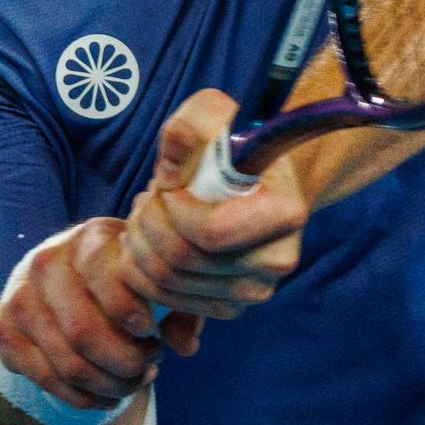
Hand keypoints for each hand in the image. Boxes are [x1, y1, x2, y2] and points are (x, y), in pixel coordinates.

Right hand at [0, 216, 180, 411]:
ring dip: (111, 386)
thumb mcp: (148, 277)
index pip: (103, 275)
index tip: (150, 332)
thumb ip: (177, 306)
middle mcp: (46, 263)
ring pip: (69, 364)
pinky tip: (108, 394)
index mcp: (88, 238)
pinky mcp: (4, 331)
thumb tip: (185, 347)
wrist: (53, 277)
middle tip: (151, 366)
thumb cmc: (118, 278)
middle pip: (84, 333)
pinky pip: (49, 381)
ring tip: (135, 381)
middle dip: (127, 364)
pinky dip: (86, 398)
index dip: (129, 311)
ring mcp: (20, 298)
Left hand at [118, 89, 309, 342]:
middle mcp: (276, 262)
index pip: (209, 232)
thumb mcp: (217, 117)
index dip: (170, 208)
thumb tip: (169, 171)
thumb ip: (193, 125)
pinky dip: (145, 273)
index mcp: (284, 214)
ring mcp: (254, 290)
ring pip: (170, 284)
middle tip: (146, 198)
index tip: (164, 184)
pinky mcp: (231, 307)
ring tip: (145, 215)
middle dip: (148, 225)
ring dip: (141, 247)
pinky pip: (170, 301)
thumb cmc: (234, 148)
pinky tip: (148, 242)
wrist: (258, 183)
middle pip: (183, 260)